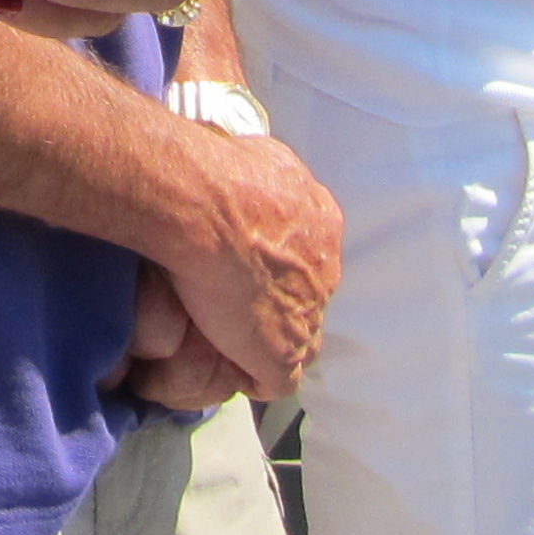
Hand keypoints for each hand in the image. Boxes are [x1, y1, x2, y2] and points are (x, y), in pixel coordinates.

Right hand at [122, 131, 337, 399]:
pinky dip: (256, 375)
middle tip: (240, 292)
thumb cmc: (223, 169)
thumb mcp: (260, 154)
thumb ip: (269, 172)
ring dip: (271, 336)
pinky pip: (276, 380)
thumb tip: (254, 165)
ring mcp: (307, 316)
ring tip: (234, 334)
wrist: (208, 203)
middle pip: (310, 293)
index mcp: (322, 223)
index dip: (280, 258)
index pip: (311, 252)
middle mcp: (325, 270)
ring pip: (299, 337)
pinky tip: (234, 365)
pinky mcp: (281, 354)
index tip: (253, 255)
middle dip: (282, 294)